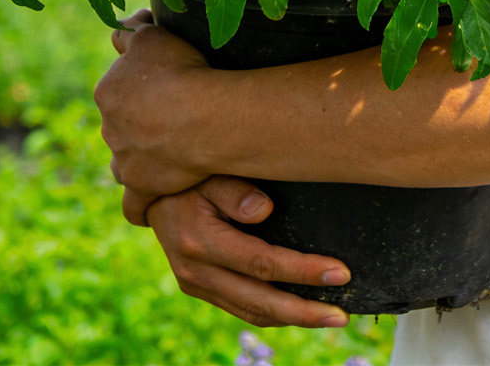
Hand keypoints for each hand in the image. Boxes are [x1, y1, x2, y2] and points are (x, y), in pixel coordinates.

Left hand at [95, 9, 216, 222]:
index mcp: (107, 90)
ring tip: (162, 152)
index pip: (118, 84)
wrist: (201, 116)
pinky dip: (139, 206)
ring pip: (123, 160)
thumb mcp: (152, 35)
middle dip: (137, 120)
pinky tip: (147, 206)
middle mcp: (109, 127)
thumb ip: (133, 29)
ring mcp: (124, 160)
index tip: (163, 80)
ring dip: (136, 157)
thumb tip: (127, 24)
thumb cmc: (179, 70)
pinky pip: (134, 204)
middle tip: (171, 113)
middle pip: (120, 123)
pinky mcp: (142, 187)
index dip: (140, 81)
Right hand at [149, 176, 351, 329]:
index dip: (303, 271)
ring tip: (331, 317)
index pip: (262, 264)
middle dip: (306, 311)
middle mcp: (196, 271)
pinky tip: (299, 311)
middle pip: (260, 302)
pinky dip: (273, 314)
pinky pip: (241, 309)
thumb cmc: (186, 174)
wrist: (147, 191)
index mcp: (200, 241)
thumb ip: (233, 189)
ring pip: (252, 313)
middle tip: (343, 315)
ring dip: (294, 319)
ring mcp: (196, 285)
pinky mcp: (199, 289)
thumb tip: (266, 210)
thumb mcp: (206, 171)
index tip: (340, 271)